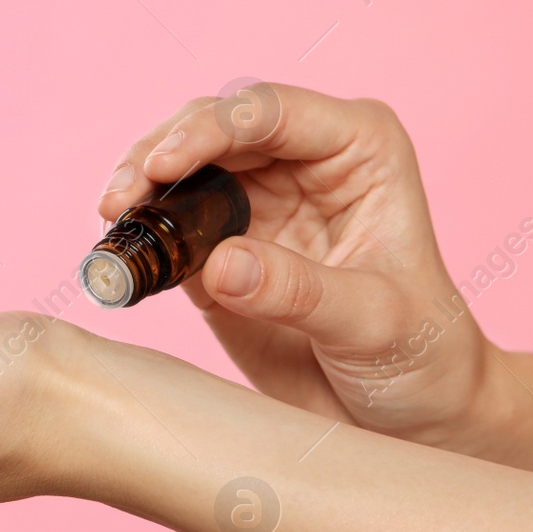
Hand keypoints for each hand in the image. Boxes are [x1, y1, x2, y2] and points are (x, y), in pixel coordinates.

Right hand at [98, 85, 494, 448]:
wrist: (412, 417)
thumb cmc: (423, 357)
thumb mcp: (371, 323)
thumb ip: (298, 291)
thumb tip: (220, 264)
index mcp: (357, 149)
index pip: (273, 114)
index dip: (210, 129)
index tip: (162, 165)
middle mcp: (304, 162)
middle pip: (214, 128)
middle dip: (158, 155)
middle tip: (118, 200)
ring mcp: (258, 203)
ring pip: (181, 169)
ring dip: (139, 188)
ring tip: (110, 221)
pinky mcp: (221, 251)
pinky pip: (168, 227)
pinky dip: (139, 236)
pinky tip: (118, 254)